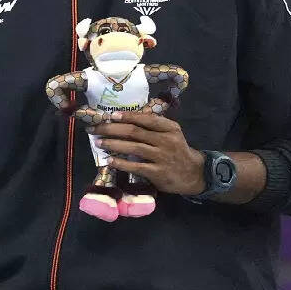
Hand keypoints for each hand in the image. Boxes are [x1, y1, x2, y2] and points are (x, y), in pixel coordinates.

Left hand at [88, 109, 205, 195]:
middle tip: (96, 129)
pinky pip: (136, 166)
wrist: (193, 174)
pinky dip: (121, 163)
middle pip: (135, 132)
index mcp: (169, 127)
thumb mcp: (172, 133)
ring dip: (113, 144)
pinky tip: (110, 160)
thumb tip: (126, 118)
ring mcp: (162, 157)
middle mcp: (166, 140)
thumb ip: (154, 126)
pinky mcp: (158, 173)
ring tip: (99, 143)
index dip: (127, 116)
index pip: (145, 119)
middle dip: (112, 129)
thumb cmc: (177, 150)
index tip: (111, 115)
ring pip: (133, 147)